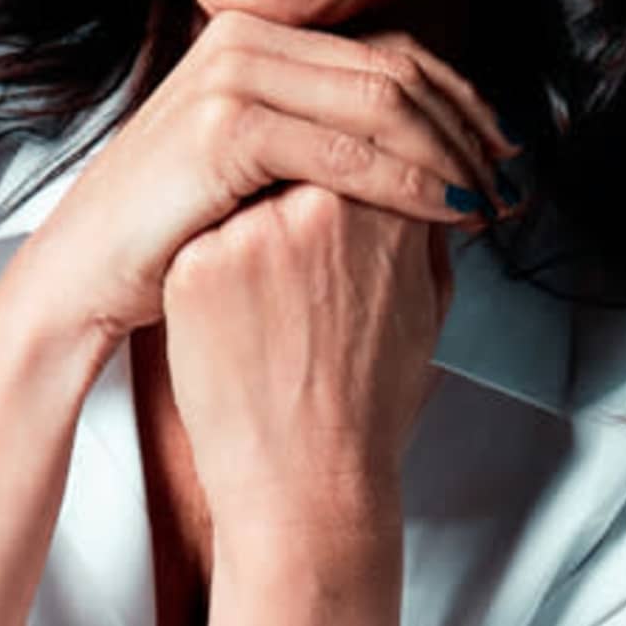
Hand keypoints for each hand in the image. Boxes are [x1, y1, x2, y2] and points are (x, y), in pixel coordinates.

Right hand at [0, 3, 515, 370]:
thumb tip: (425, 147)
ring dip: (450, 155)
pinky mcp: (223, 125)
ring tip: (489, 205)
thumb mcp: (258, 171)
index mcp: (260, 37)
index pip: (390, 54)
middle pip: (396, 70)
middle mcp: (247, 37)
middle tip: (513, 184)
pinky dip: (406, 183)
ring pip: (382, 102)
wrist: (86, 274)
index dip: (461, 103)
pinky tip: (443, 214)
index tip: (506, 156)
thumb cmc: (174, 236)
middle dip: (468, 130)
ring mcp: (233, 73)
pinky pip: (344, 153)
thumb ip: (324, 140)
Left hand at [157, 180, 453, 558]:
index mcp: (389, 207)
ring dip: (255, 226)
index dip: (351, 166)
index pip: (364, 141)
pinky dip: (215, 271)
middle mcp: (324, 204)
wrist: (308, 484)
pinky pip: (201, 236)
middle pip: (302, 154)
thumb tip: (422, 181)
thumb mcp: (428, 305)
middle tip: (302, 264)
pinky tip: (238, 325)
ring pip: (246, 191)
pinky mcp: (197, 263)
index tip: (342, 204)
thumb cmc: (367, 407)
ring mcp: (255, 230)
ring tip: (275, 306)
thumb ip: (422, 227)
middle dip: (301, 190)